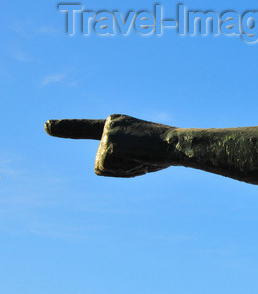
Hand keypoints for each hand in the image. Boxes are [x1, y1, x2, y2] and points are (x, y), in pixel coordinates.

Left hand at [45, 114, 174, 177]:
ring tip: (144, 156)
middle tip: (145, 157)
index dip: (65, 128)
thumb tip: (114, 164)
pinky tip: (140, 158)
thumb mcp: (143, 150)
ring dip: (125, 169)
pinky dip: (126, 170)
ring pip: (103, 167)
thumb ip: (124, 157)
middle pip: (101, 161)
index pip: (86, 128)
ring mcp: (107, 134)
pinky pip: (109, 169)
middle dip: (122, 168)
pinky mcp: (108, 145)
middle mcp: (108, 125)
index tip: (46, 126)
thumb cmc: (165, 150)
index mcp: (116, 123)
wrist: (176, 143)